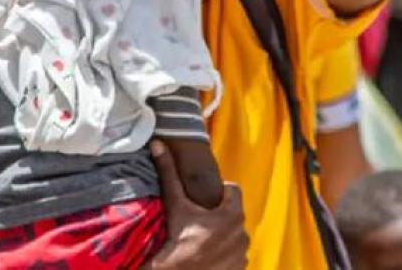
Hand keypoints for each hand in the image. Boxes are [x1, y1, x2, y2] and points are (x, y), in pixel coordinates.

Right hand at [146, 141, 247, 269]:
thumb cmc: (176, 239)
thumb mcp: (174, 204)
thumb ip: (168, 172)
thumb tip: (158, 144)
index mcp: (233, 214)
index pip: (233, 190)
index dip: (218, 192)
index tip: (203, 200)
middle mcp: (243, 234)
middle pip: (233, 214)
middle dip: (219, 215)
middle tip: (198, 221)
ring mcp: (242, 254)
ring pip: (234, 235)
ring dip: (222, 235)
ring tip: (201, 239)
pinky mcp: (239, 269)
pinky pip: (234, 256)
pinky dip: (224, 254)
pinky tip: (207, 256)